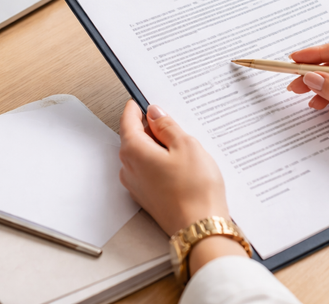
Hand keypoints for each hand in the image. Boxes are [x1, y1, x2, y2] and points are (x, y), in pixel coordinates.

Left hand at [119, 101, 246, 274]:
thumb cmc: (194, 189)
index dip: (136, 108)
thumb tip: (155, 113)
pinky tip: (179, 163)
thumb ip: (166, 126)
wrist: (200, 227)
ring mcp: (136, 185)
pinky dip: (159, 161)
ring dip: (156, 145)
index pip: (128, 121)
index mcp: (134, 151)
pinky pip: (148, 170)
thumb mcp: (185, 145)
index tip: (141, 100)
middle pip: (133, 138)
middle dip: (149, 127)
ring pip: (141, 155)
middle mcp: (129, 169)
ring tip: (181, 144)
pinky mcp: (147, 197)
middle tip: (170, 120)